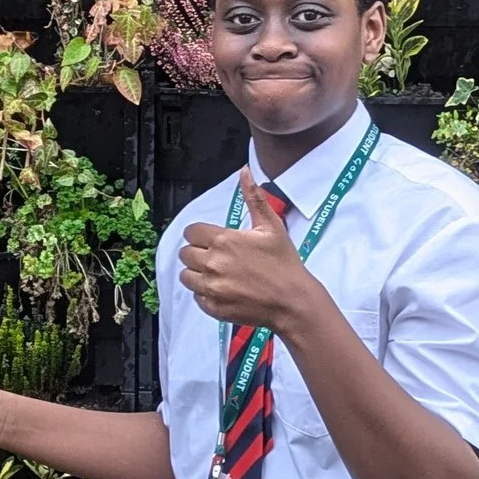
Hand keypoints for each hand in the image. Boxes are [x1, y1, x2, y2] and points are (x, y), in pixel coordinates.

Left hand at [177, 174, 319, 335]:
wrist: (293, 300)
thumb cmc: (284, 262)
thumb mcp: (272, 226)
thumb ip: (254, 197)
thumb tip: (245, 171)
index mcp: (224, 240)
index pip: (191, 232)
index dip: (199, 234)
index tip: (211, 240)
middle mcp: (213, 263)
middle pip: (185, 253)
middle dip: (197, 253)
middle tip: (216, 257)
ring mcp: (212, 287)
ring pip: (186, 276)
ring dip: (197, 273)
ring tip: (216, 274)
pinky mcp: (213, 307)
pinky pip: (196, 297)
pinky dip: (205, 294)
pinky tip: (223, 289)